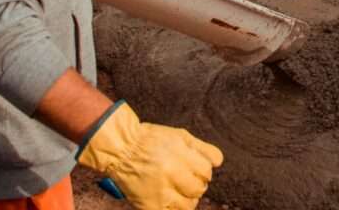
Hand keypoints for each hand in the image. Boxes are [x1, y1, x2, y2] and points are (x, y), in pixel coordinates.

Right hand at [78, 101, 223, 209]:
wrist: (120, 149)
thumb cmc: (150, 140)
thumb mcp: (179, 135)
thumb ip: (201, 148)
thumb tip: (218, 163)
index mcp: (180, 154)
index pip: (207, 170)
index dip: (203, 170)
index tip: (196, 169)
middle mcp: (171, 173)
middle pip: (199, 188)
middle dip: (196, 184)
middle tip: (186, 180)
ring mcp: (160, 191)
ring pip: (189, 205)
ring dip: (187, 199)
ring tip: (178, 191)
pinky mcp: (149, 205)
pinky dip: (174, 208)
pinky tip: (168, 199)